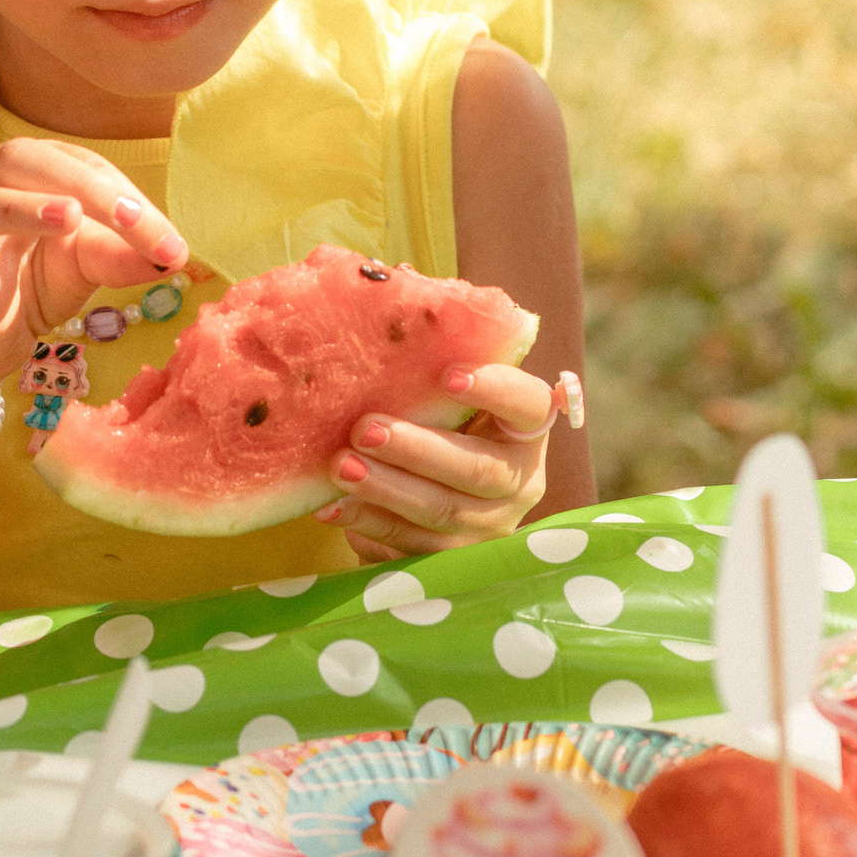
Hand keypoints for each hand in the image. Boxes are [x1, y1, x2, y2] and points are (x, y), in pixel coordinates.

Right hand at [0, 139, 189, 413]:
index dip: (123, 193)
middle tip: (130, 221)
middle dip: (84, 186)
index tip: (167, 239)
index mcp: (30, 176)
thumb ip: (125, 254)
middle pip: (22, 162)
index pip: (79, 165)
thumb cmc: (34, 282)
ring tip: (68, 218)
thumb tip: (175, 254)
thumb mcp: (88, 265)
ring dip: (21, 208)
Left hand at [313, 364, 558, 560]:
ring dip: (386, 489)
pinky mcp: (452, 560)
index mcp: (522, 432)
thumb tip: (382, 296)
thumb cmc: (435, 423)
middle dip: (418, 449)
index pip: (527, 406)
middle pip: (477, 469)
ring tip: (340, 466)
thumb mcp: (441, 399)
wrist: (430, 493)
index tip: (448, 375)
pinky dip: (366, 522)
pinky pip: (408, 545)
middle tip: (365, 428)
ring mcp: (488, 527)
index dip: (495, 390)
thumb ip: (426, 365)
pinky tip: (329, 506)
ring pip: (441, 512)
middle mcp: (517, 482)